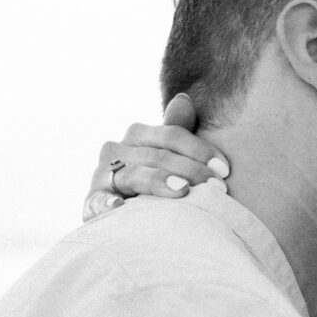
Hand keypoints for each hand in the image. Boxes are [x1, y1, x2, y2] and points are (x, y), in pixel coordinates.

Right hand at [82, 94, 230, 219]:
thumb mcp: (166, 156)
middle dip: (190, 170)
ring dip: (159, 182)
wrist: (123, 218)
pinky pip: (96, 203)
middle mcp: (116, 151)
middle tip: (217, 189)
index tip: (225, 170)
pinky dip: (106, 204)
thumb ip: (176, 130)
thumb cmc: (153, 182)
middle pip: (157, 156)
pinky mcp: (91, 204)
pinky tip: (120, 208)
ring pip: (134, 175)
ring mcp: (101, 177)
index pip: (171, 135)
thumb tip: (184, 98)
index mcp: (137, 135)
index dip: (200, 150)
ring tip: (184, 191)